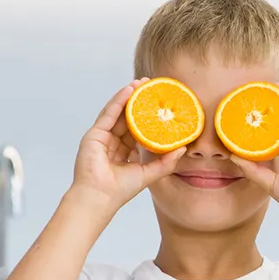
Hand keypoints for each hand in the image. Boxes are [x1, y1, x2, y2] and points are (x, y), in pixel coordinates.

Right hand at [71, 79, 187, 209]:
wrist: (100, 196)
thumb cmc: (121, 189)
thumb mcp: (150, 173)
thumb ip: (167, 162)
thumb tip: (184, 149)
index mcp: (126, 152)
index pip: (139, 129)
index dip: (149, 117)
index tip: (160, 104)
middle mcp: (114, 143)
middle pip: (128, 117)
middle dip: (139, 101)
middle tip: (151, 86)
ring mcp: (103, 137)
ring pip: (118, 112)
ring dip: (129, 96)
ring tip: (141, 83)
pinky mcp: (95, 134)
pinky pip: (108, 113)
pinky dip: (118, 101)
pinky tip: (128, 90)